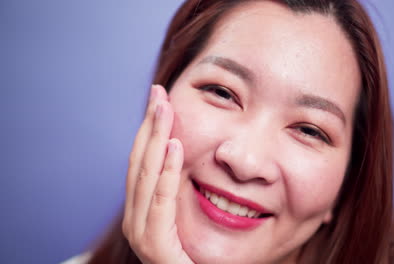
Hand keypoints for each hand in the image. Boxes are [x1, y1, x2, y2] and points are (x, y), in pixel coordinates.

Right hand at [122, 84, 192, 263]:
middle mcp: (135, 218)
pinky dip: (167, 173)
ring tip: (165, 108)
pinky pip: (162, 202)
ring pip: (147, 176)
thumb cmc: (196, 257)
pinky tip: (176, 146)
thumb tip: (183, 152)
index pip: (142, 161)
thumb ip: (178, 189)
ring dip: (157, 139)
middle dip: (149, 125)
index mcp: (141, 209)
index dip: (149, 129)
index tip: (158, 99)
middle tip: (158, 92)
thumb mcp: (186, 216)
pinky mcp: (156, 246)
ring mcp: (142, 233)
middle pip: (140, 161)